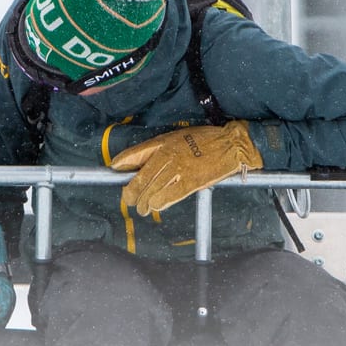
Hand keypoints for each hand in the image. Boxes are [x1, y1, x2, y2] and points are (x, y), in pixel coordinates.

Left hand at [111, 121, 263, 215]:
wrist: (230, 144)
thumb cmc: (204, 139)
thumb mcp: (175, 136)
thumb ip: (154, 148)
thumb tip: (130, 161)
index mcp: (163, 143)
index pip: (135, 155)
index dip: (123, 165)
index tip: (114, 171)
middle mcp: (168, 156)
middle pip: (142, 178)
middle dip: (132, 192)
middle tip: (129, 200)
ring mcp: (179, 170)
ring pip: (153, 190)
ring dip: (145, 202)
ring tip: (143, 208)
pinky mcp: (191, 182)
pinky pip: (170, 196)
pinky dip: (161, 203)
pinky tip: (156, 206)